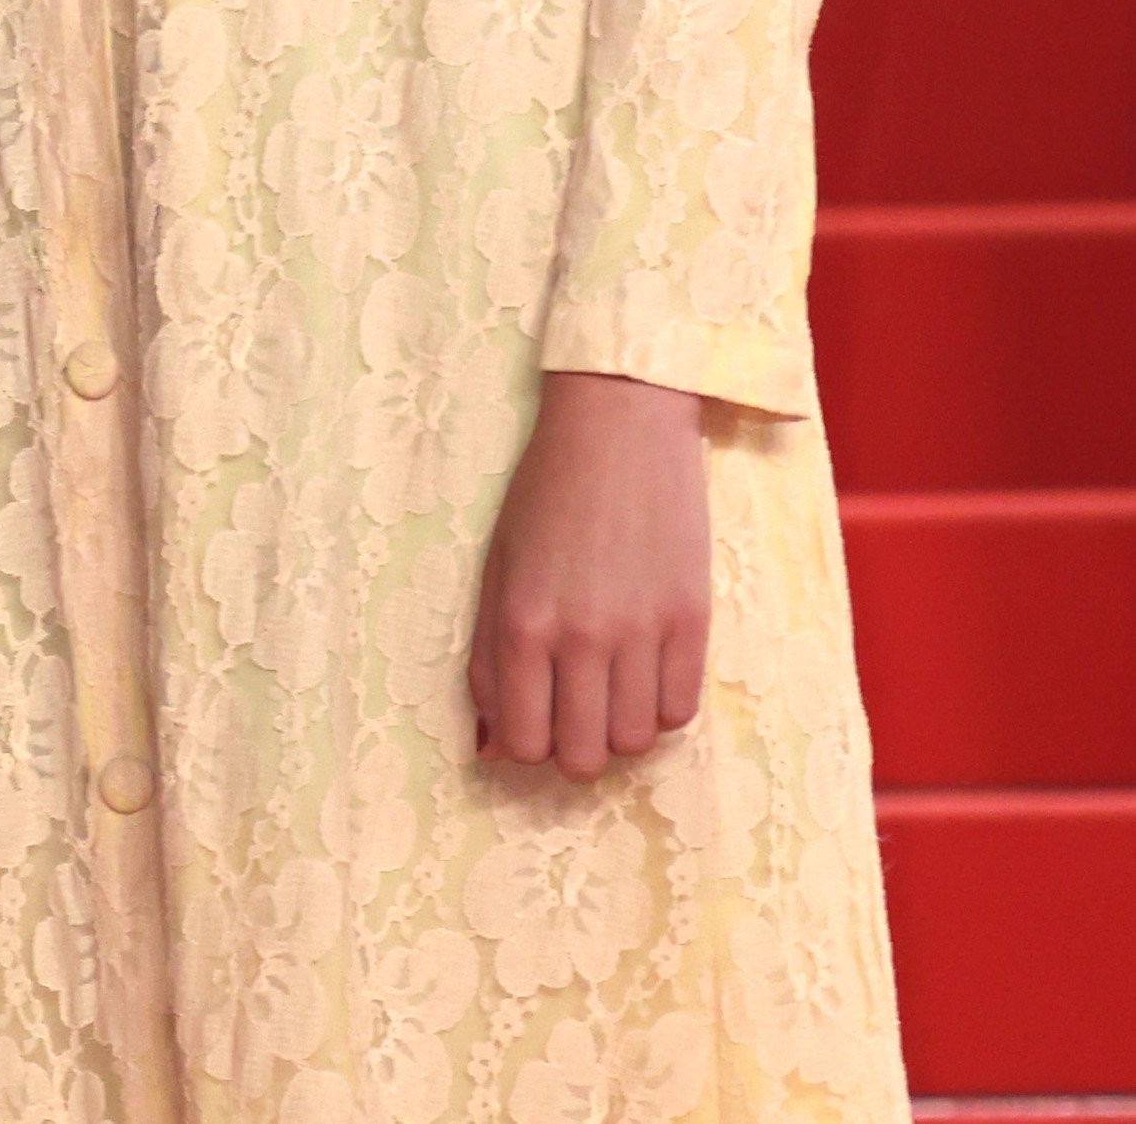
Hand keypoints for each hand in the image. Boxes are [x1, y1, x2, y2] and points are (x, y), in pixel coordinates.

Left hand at [469, 371, 707, 777]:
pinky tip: (648, 670)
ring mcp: (640, 630)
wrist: (620, 423)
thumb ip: (489, 653)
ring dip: (620, 728)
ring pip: (635, 742)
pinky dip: (662, 705)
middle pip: (582, 757)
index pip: (523, 741)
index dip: (527, 744)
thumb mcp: (498, 566)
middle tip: (575, 711)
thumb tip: (492, 740)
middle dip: (574, 746)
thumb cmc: (547, 491)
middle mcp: (579, 636)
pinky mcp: (691, 619)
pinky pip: (681, 711)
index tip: (535, 721)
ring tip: (613, 687)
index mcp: (520, 620)